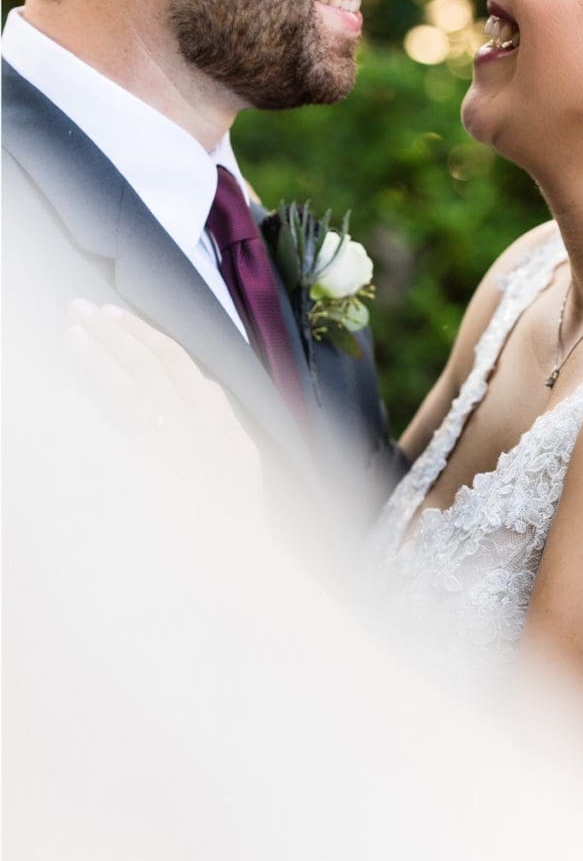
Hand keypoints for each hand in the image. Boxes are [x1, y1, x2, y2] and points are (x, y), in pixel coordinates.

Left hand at [67, 301, 263, 517]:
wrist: (234, 553)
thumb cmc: (235, 508)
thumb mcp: (241, 454)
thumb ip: (221, 417)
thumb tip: (207, 387)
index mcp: (216, 417)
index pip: (176, 359)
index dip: (142, 332)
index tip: (115, 315)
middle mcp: (196, 424)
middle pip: (150, 362)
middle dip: (114, 331)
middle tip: (82, 308)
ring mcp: (173, 446)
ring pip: (132, 385)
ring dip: (100, 355)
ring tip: (72, 332)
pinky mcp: (152, 472)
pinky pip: (113, 432)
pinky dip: (87, 410)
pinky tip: (62, 392)